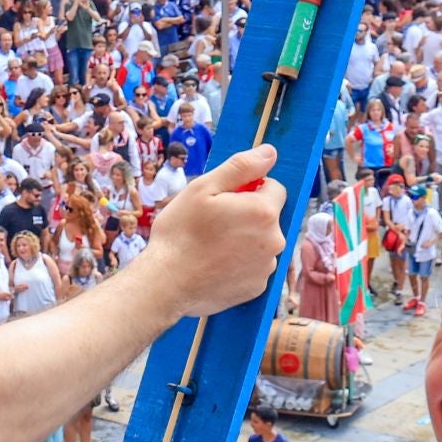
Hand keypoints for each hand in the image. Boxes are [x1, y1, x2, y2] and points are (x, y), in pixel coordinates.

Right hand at [141, 145, 285, 318]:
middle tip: (214, 222)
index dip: (250, 188)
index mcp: (264, 212)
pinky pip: (254, 266)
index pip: (275, 188)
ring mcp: (267, 268)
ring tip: (212, 246)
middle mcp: (275, 241)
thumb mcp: (204, 188)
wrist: (166, 283)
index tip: (225, 199)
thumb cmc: (181, 233)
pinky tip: (215, 264)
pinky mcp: (258, 288)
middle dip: (248, 214)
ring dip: (245, 239)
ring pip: (261, 242)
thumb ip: (241, 167)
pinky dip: (240, 263)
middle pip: (268, 216)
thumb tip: (270, 153)